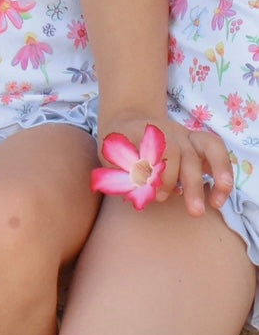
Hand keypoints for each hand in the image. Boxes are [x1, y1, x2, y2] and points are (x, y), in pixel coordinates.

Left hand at [98, 114, 232, 215]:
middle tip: (194, 212)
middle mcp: (169, 131)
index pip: (159, 150)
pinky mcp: (198, 143)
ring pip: (208, 146)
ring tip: (217, 202)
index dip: (162, 174)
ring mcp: (185, 135)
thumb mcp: (112, 159)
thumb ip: (122, 174)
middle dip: (191, 184)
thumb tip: (137, 193)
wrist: (128, 122)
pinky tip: (220, 196)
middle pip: (184, 152)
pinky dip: (223, 170)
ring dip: (218, 173)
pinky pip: (217, 149)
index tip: (158, 195)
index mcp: (145, 134)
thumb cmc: (120, 148)